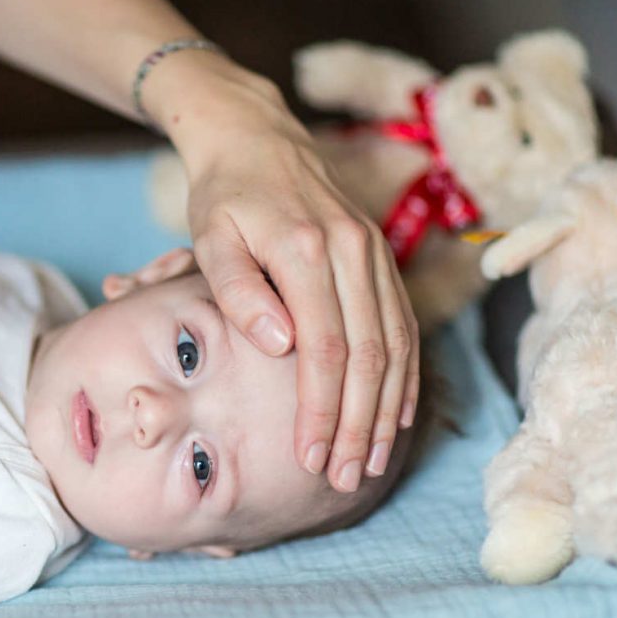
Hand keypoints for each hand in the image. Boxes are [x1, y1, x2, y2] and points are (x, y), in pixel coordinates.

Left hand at [148, 55, 419, 491]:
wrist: (256, 138)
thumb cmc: (223, 196)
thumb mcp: (211, 236)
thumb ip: (239, 291)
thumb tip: (279, 346)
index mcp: (307, 250)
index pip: (323, 350)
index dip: (321, 411)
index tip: (311, 459)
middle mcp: (352, 251)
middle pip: (367, 356)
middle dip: (358, 425)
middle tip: (346, 479)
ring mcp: (373, 254)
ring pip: (395, 346)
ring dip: (386, 410)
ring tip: (374, 463)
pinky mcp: (380, 258)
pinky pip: (403, 324)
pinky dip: (406, 375)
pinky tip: (399, 414)